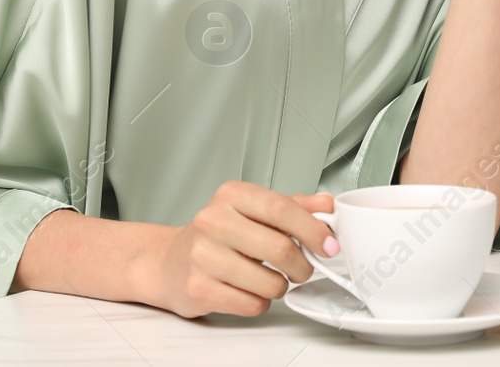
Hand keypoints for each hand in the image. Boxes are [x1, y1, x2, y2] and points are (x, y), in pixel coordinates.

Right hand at [149, 182, 334, 318]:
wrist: (170, 262)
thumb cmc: (217, 236)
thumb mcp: (252, 210)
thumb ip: (292, 206)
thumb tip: (326, 204)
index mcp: (232, 195)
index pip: (282, 208)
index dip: (313, 230)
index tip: (329, 246)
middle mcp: (213, 221)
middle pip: (279, 247)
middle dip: (302, 265)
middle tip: (304, 269)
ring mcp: (203, 255)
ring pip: (269, 282)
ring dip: (280, 286)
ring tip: (270, 278)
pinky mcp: (199, 288)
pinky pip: (252, 304)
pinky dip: (260, 302)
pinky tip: (249, 290)